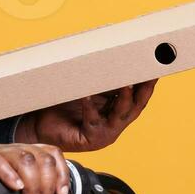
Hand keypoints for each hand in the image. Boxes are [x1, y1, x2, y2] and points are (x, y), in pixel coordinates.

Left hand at [14, 79, 157, 151]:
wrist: (38, 125)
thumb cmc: (61, 104)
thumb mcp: (86, 88)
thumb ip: (101, 78)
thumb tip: (112, 53)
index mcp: (117, 111)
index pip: (138, 96)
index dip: (148, 83)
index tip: (156, 67)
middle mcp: (115, 124)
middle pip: (136, 106)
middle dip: (144, 90)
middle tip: (149, 74)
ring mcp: (104, 134)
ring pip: (119, 115)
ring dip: (124, 99)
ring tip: (125, 84)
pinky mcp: (90, 140)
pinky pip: (92, 120)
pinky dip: (91, 106)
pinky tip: (88, 95)